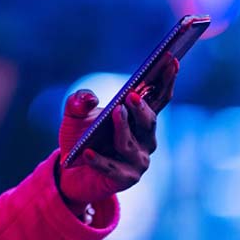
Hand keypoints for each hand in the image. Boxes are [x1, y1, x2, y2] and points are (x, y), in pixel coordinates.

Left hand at [56, 53, 179, 209]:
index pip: (157, 98)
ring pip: (130, 143)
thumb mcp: (74, 114)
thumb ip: (78, 101)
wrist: (69, 170)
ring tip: (115, 113)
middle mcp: (144, 139)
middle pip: (149, 121)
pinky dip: (99, 160)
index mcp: (138, 119)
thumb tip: (90, 98)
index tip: (170, 60)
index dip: (166, 80)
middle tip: (131, 95)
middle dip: (142, 108)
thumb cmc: (79, 137)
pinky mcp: (124, 180)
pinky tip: (88, 153)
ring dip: (123, 128)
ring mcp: (137, 161)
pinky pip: (111, 168)